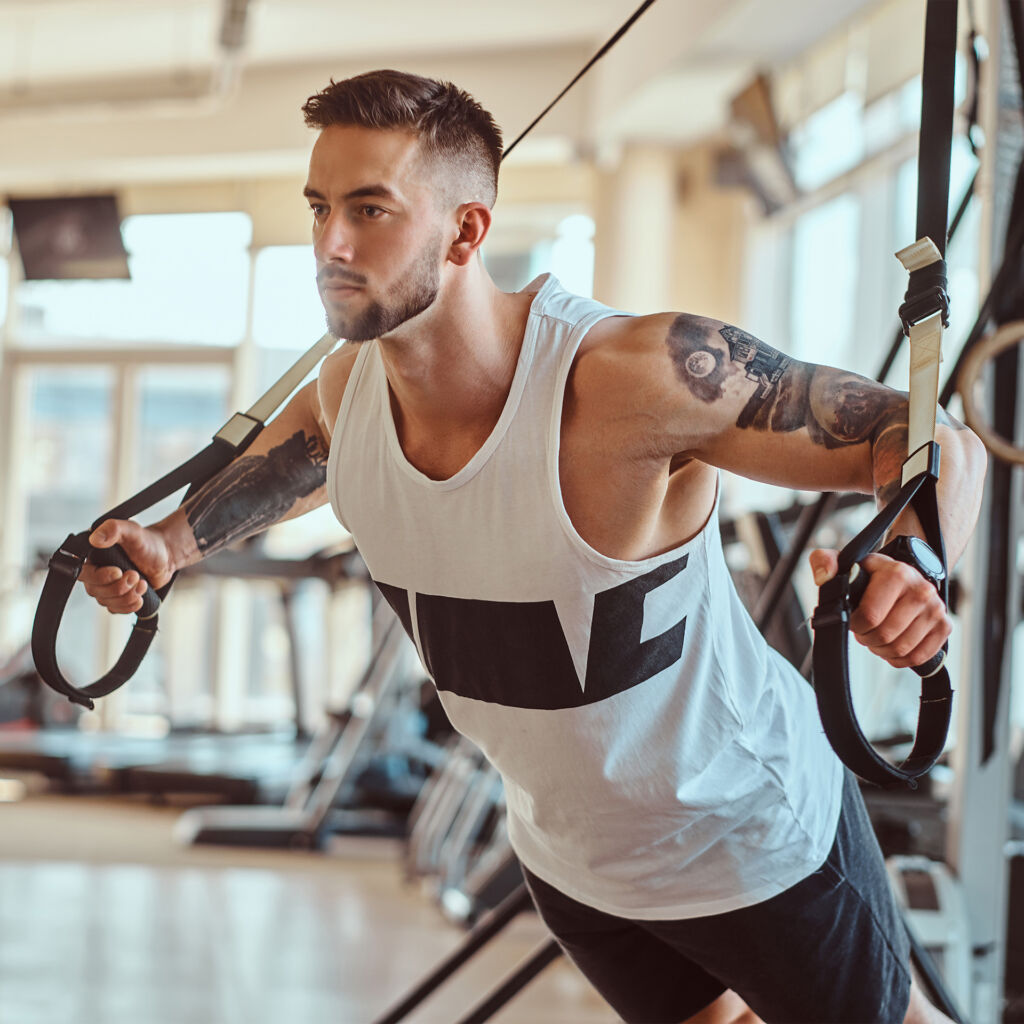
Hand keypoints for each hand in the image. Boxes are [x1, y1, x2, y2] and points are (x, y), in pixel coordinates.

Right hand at [80, 519, 174, 614]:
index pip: (84, 574)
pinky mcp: (118, 598)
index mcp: (93, 558)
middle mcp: (96, 574)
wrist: (165, 555)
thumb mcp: (132, 530)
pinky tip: (141, 596)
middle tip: (136, 575)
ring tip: (142, 583)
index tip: (119, 572)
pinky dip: (130, 606)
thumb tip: (94, 539)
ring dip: (127, 596)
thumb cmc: (147, 542)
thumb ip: (113, 529)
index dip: (100, 577)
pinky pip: (116, 610)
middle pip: (96, 591)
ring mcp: (107, 588)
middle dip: (119, 586)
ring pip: (107, 602)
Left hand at [809, 547, 950, 668]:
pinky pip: (918, 657)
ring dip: (882, 649)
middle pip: (885, 635)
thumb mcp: (845, 563)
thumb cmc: (871, 575)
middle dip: (867, 638)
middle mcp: (921, 591)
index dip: (855, 624)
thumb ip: (824, 562)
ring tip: (876, 636)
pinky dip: (900, 658)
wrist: (904, 575)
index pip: (870, 616)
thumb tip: (824, 577)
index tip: (853, 619)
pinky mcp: (944, 626)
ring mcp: (936, 609)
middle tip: (864, 630)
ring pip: (901, 649)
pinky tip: (891, 646)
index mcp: (896, 574)